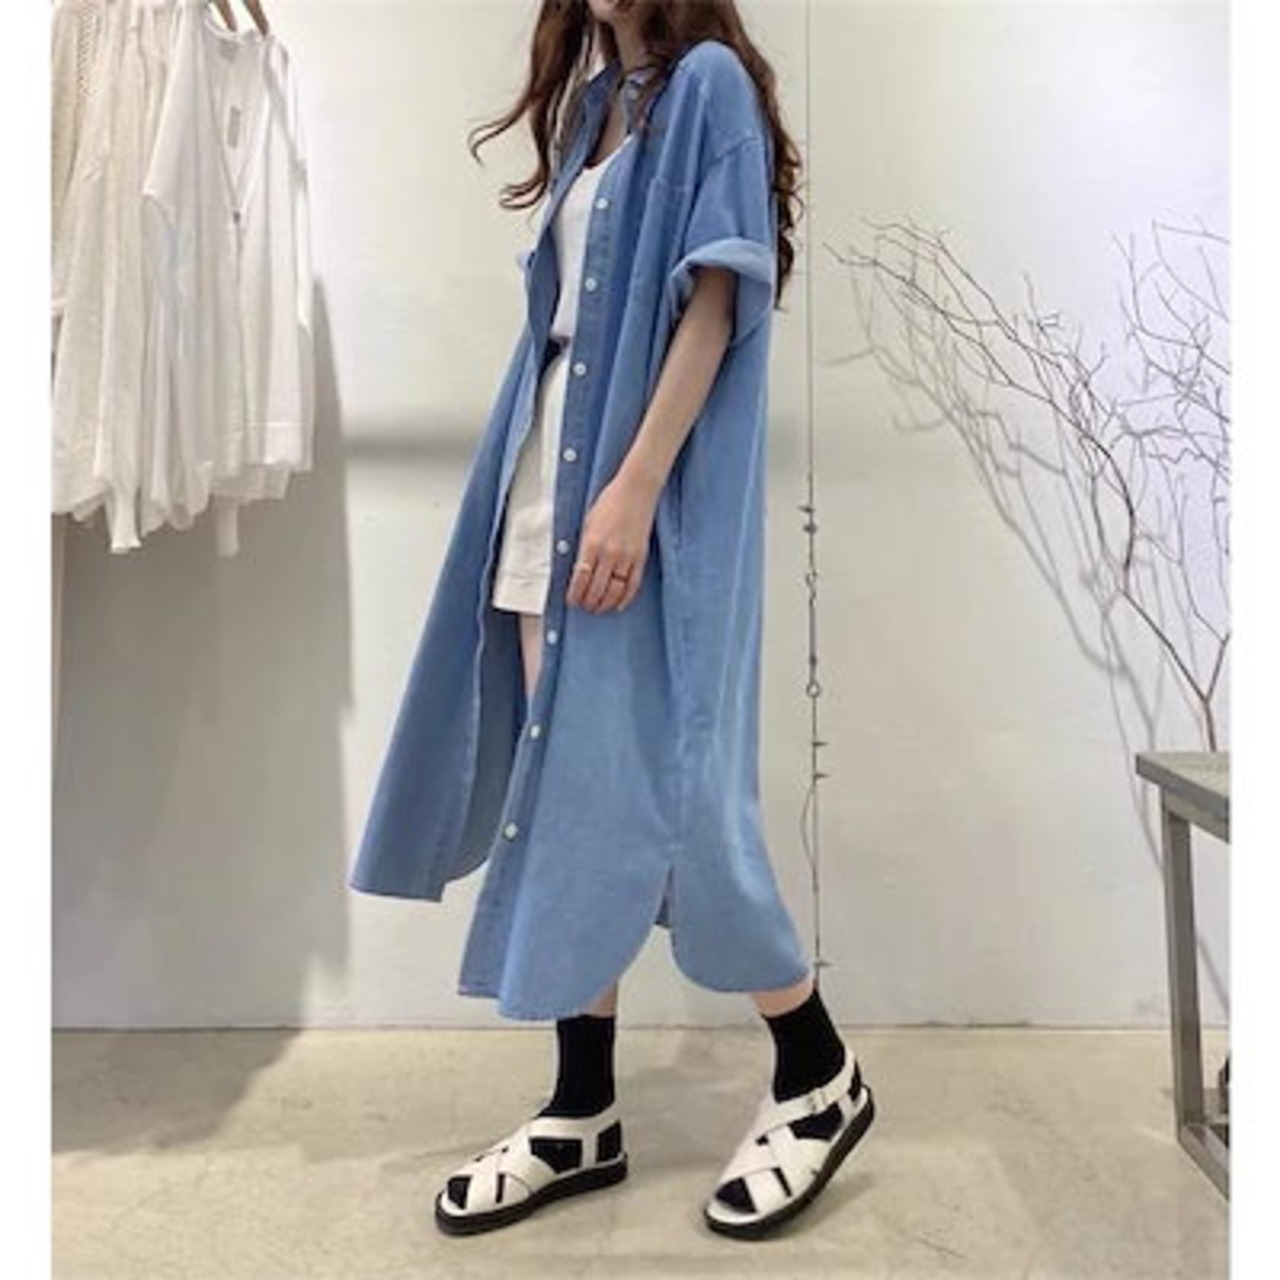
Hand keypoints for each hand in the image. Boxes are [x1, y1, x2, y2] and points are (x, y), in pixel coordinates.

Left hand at [566, 471, 660, 612]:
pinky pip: (633, 584)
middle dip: (588, 602)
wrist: (635, 492)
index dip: (575, 594)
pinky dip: (625, 598)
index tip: (572, 601)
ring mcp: (627, 557)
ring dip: (605, 604)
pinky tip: (617, 605)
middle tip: (584, 607)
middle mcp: (609, 553)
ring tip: (598, 609)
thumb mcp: (588, 524)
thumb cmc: (608, 504)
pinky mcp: (641, 557)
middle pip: (597, 589)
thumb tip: (578, 573)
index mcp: (592, 544)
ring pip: (615, 591)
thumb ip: (583, 548)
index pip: (581, 578)